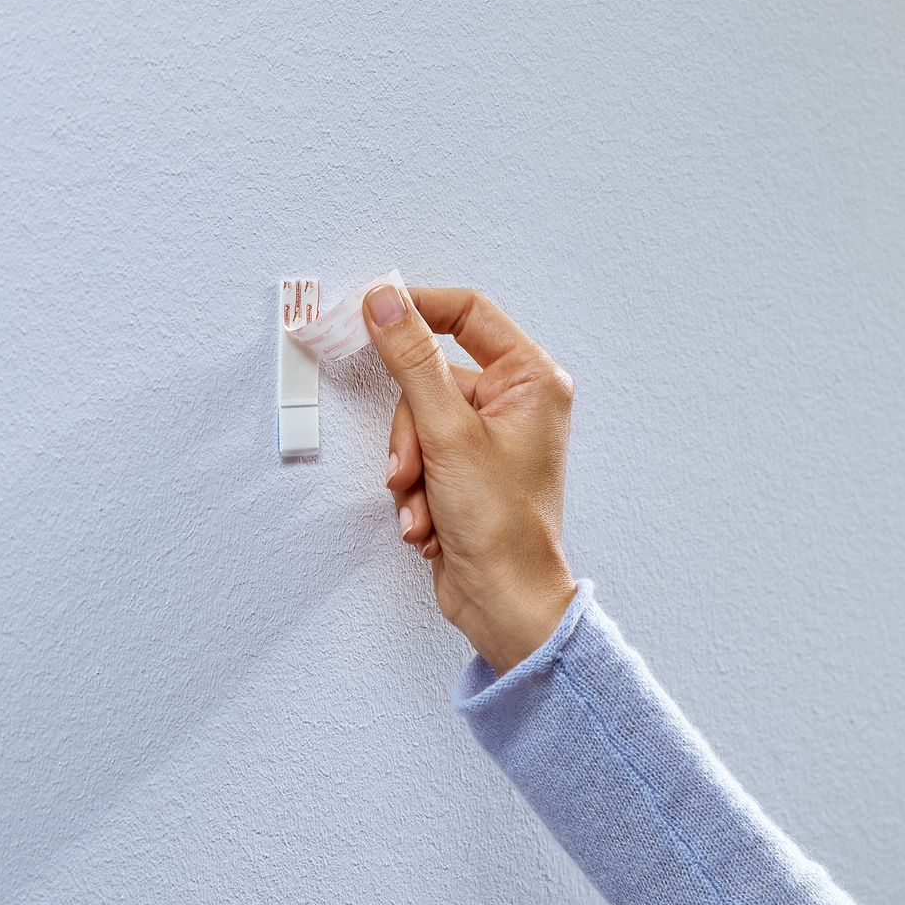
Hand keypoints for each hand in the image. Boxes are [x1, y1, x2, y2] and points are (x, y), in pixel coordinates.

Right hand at [362, 282, 577, 673]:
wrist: (503, 601)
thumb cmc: (503, 528)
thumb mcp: (448, 434)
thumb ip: (412, 360)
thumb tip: (387, 303)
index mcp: (531, 380)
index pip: (467, 313)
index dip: (417, 310)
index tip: (373, 314)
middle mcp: (515, 403)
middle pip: (429, 378)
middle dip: (409, 431)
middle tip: (412, 467)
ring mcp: (488, 438)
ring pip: (416, 422)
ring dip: (408, 468)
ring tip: (424, 504)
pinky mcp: (465, 470)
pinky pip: (418, 455)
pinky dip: (413, 490)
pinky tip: (429, 520)